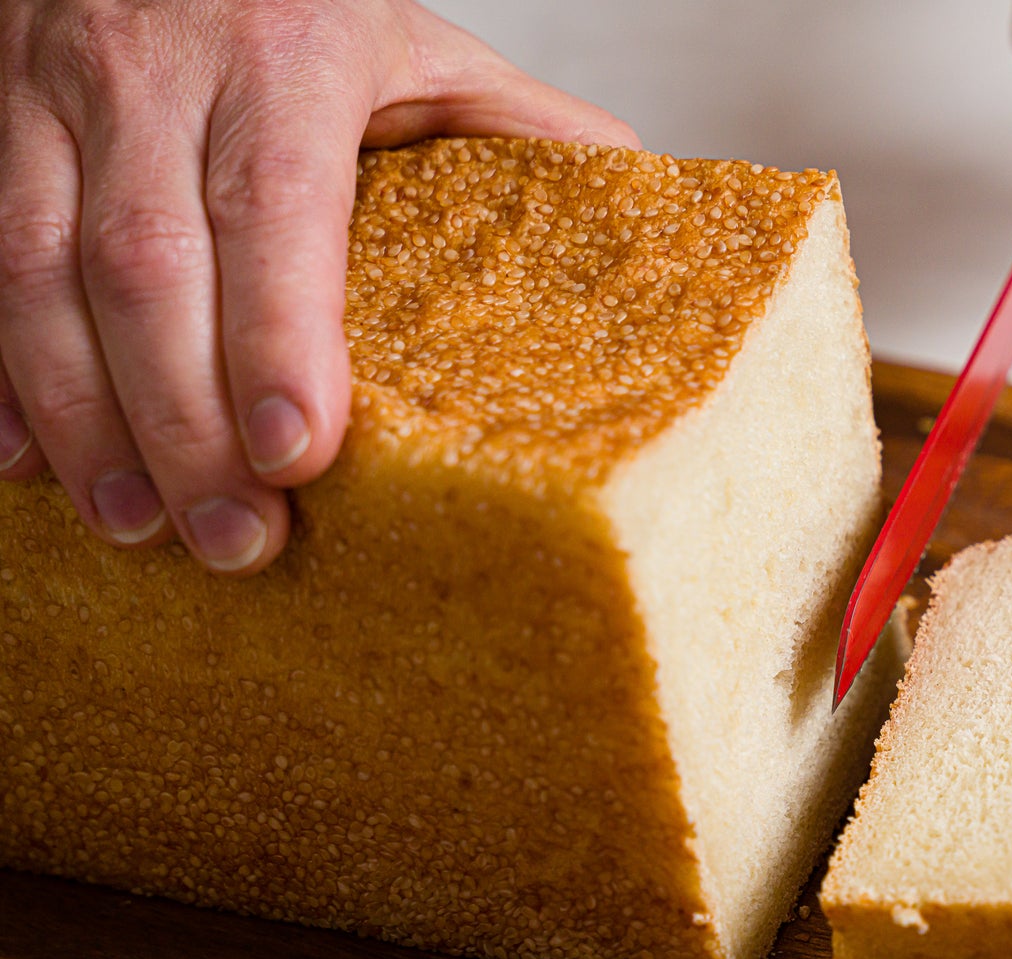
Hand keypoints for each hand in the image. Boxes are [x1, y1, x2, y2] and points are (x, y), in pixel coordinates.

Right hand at [0, 1, 635, 573]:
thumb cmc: (297, 4)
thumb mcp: (420, 43)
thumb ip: (517, 123)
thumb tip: (636, 199)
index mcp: (285, 56)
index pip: (275, 207)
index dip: (279, 336)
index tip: (302, 451)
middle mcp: (150, 71)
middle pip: (148, 265)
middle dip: (186, 419)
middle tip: (236, 538)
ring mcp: (48, 98)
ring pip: (37, 271)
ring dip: (85, 416)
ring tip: (139, 528)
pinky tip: (29, 464)